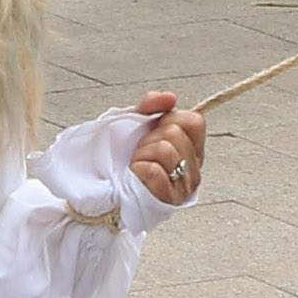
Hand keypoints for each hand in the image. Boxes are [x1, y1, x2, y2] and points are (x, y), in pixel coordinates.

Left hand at [127, 90, 204, 209]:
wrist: (102, 189)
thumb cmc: (120, 161)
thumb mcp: (134, 124)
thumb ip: (152, 106)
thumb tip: (169, 97)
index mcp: (190, 149)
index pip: (194, 121)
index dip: (170, 119)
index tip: (154, 129)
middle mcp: (191, 168)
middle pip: (176, 134)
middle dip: (150, 138)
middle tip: (141, 151)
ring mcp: (182, 186)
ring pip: (165, 150)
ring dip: (142, 154)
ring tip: (137, 164)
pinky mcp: (168, 200)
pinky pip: (154, 171)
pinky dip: (139, 169)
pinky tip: (136, 176)